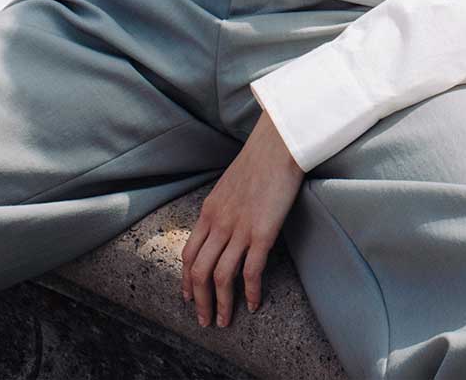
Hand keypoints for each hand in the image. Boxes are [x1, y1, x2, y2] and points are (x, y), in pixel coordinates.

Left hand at [181, 112, 303, 327]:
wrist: (278, 144)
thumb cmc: (260, 160)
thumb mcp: (229, 185)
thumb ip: (223, 207)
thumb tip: (224, 223)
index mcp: (208, 212)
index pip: (189, 255)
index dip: (187, 281)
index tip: (190, 298)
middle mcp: (218, 224)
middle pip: (200, 273)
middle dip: (200, 302)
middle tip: (205, 321)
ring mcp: (239, 229)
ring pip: (221, 277)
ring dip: (222, 304)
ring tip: (225, 321)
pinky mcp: (262, 232)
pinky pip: (251, 271)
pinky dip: (251, 292)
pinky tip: (254, 304)